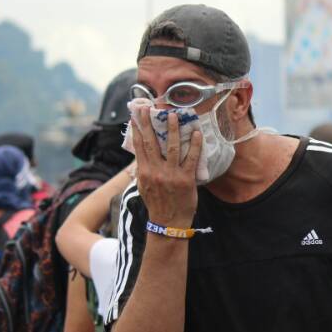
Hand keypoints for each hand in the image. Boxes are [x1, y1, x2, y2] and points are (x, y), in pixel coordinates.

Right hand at [133, 109, 201, 226]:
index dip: (137, 129)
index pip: (139, 146)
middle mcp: (156, 171)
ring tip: (174, 115)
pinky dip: (194, 145)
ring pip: (171, 147)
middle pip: (151, 142)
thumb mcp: (144, 187)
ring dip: (173, 129)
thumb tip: (139, 156)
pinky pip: (191, 158)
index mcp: (145, 172)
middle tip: (147, 107)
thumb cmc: (157, 205)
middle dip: (149, 123)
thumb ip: (142, 170)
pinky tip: (196, 133)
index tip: (136, 116)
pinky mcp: (186, 179)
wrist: (168, 223)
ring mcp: (171, 174)